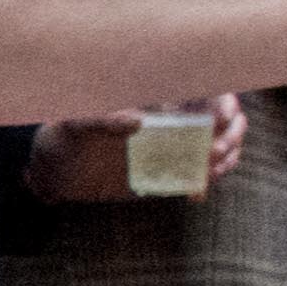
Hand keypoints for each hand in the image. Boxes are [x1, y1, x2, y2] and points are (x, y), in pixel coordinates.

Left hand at [28, 98, 246, 200]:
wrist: (55, 174)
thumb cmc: (61, 139)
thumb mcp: (71, 126)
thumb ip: (98, 119)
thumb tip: (136, 121)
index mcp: (152, 101)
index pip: (200, 91)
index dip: (221, 100)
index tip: (219, 116)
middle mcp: (169, 121)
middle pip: (223, 118)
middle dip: (231, 132)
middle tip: (213, 150)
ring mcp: (172, 148)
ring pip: (219, 145)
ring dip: (227, 156)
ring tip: (208, 171)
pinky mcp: (167, 174)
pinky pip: (200, 175)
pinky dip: (206, 182)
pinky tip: (195, 194)